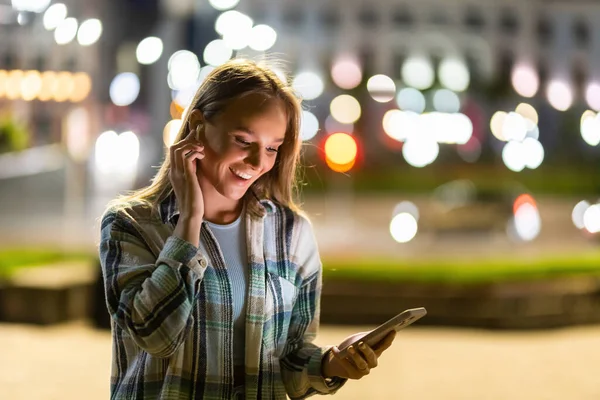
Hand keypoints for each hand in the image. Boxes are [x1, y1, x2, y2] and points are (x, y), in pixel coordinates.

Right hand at [169, 128, 204, 245]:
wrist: (191, 214)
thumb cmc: (194, 200)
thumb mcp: (192, 182)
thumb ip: (192, 171)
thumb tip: (198, 161)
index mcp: (174, 172)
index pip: (174, 151)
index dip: (184, 141)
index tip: (195, 135)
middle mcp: (173, 171)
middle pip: (174, 146)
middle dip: (187, 139)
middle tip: (199, 139)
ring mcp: (178, 173)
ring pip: (178, 149)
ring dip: (190, 144)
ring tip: (201, 148)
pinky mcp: (186, 176)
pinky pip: (186, 156)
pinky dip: (194, 151)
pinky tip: (202, 155)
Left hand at [321, 330, 395, 379]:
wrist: (339, 359)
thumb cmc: (352, 345)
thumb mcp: (359, 338)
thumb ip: (365, 337)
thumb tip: (372, 333)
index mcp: (376, 351)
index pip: (384, 345)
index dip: (389, 338)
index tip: (393, 330)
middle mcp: (372, 362)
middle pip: (372, 356)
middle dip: (367, 350)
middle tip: (361, 343)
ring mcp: (364, 370)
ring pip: (361, 364)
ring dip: (355, 356)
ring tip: (349, 348)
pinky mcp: (354, 375)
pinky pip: (347, 366)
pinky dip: (340, 357)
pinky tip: (335, 349)